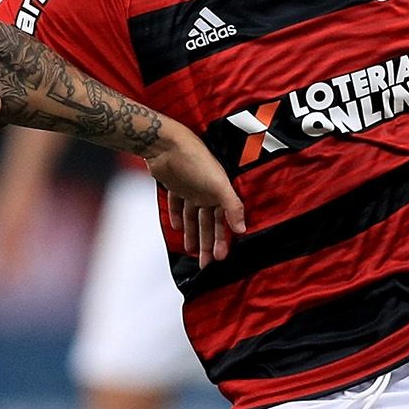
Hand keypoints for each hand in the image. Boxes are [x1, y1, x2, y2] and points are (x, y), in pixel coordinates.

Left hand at [146, 121, 247, 266]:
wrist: (166, 144)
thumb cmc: (196, 160)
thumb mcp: (219, 184)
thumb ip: (232, 207)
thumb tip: (242, 229)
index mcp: (219, 192)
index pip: (222, 222)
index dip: (222, 240)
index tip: (221, 258)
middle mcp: (206, 192)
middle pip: (207, 224)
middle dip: (208, 244)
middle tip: (207, 263)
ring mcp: (190, 189)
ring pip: (192, 217)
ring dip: (192, 234)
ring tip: (192, 251)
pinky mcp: (174, 185)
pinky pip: (177, 204)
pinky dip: (177, 216)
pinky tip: (176, 227)